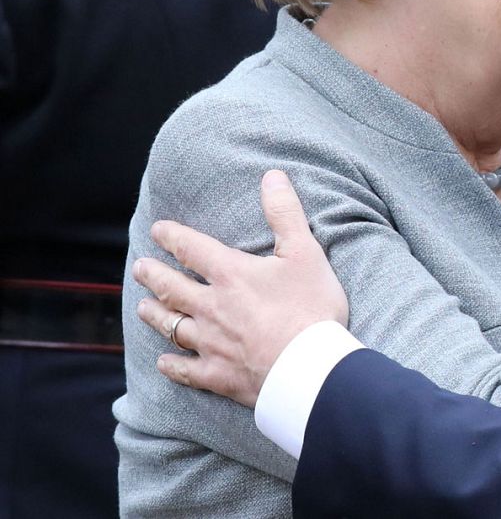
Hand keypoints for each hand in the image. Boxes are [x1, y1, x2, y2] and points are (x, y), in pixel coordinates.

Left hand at [132, 169, 347, 407]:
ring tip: (142, 307)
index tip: (158, 230)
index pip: (192, 249)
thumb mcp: (305, 252)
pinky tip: (163, 362)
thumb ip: (285, 213)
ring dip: (155, 315)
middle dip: (152, 275)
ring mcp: (211, 343)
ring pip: (171, 326)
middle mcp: (211, 307)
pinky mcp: (218, 374)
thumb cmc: (312, 307)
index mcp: (231, 275)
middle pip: (172, 288)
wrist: (310, 366)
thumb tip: (271, 176)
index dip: (173, 236)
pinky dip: (171, 365)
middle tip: (138, 268)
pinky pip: (186, 369)